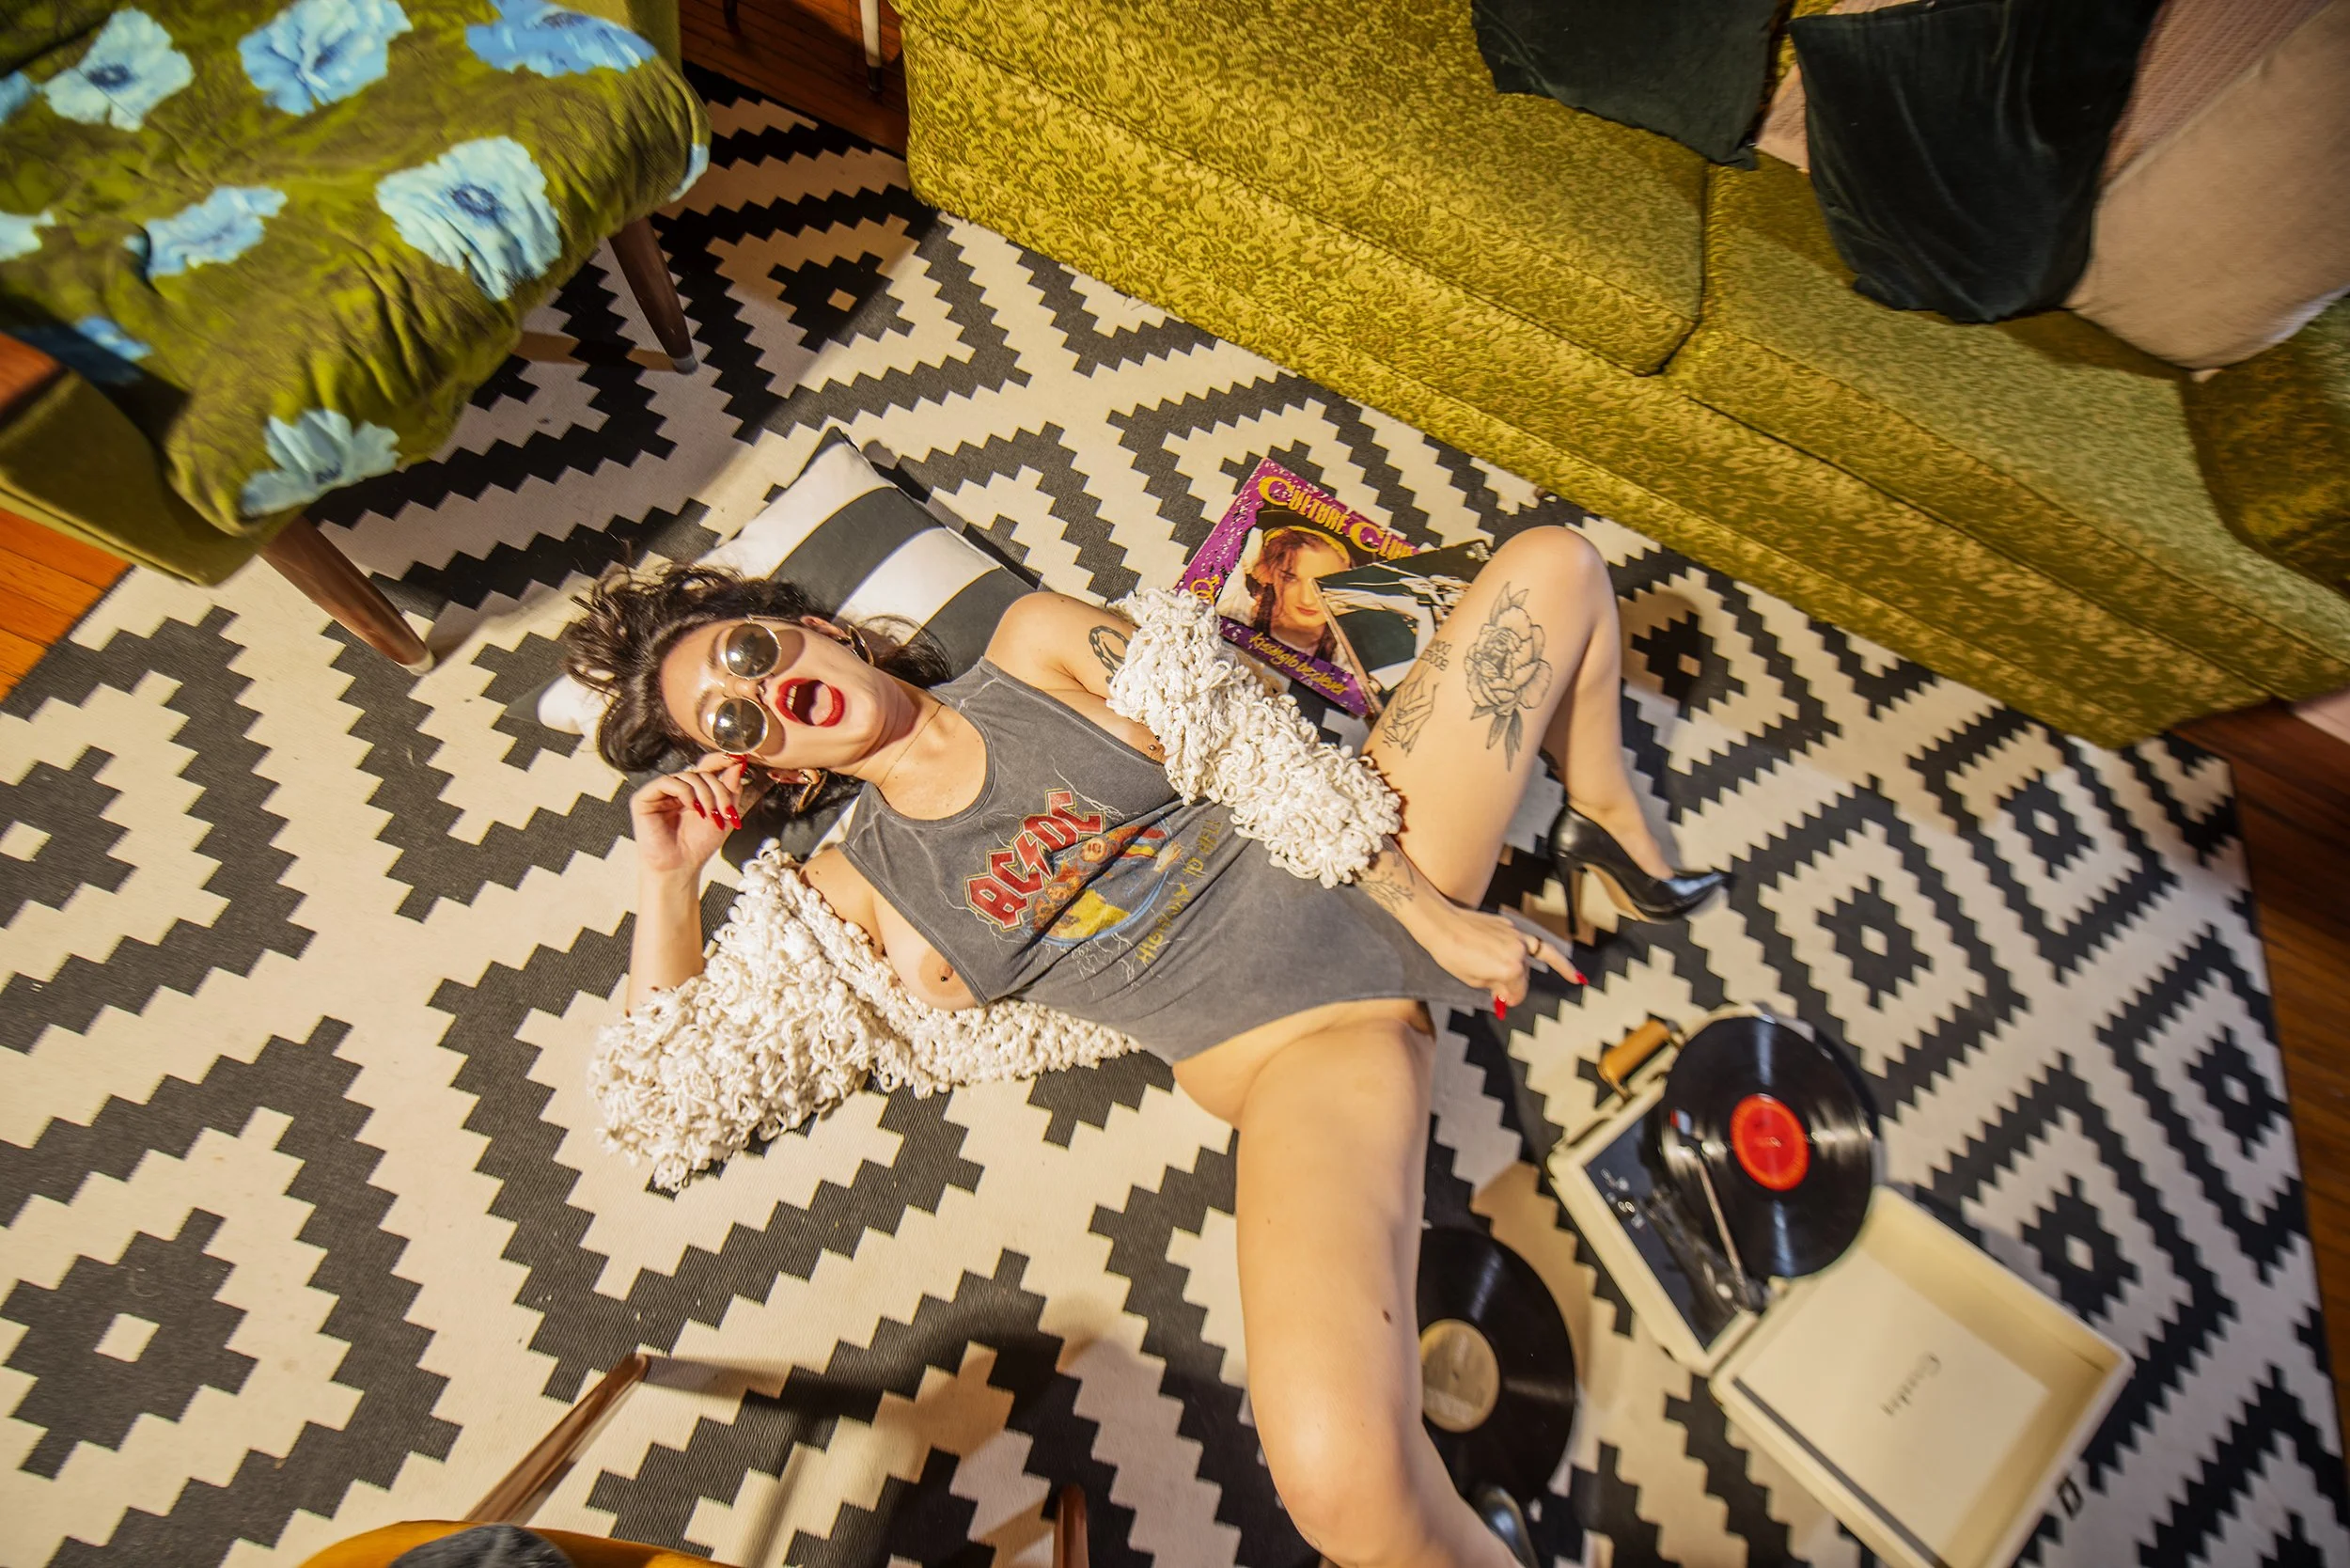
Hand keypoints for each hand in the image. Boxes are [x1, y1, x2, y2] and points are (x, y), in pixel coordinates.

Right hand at [630, 754, 769, 878]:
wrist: (681, 867)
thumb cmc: (699, 845)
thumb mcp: (724, 815)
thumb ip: (731, 789)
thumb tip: (738, 763)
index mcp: (695, 790)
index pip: (707, 766)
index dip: (722, 760)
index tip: (740, 758)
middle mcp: (677, 788)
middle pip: (702, 772)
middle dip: (719, 790)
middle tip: (726, 810)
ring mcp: (661, 792)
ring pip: (688, 776)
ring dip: (706, 794)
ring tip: (709, 815)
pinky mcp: (645, 798)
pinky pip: (668, 782)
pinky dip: (685, 792)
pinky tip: (691, 808)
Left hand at [1422, 903, 1581, 1007]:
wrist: (1441, 924)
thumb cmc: (1452, 955)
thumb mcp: (1473, 980)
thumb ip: (1495, 987)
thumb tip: (1506, 994)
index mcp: (1510, 969)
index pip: (1517, 992)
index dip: (1509, 999)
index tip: (1502, 1002)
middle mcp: (1518, 951)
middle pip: (1524, 977)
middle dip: (1514, 985)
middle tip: (1499, 992)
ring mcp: (1516, 935)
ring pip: (1530, 958)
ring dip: (1528, 968)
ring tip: (1560, 977)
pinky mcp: (1509, 925)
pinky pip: (1530, 942)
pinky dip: (1543, 953)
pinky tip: (1568, 968)